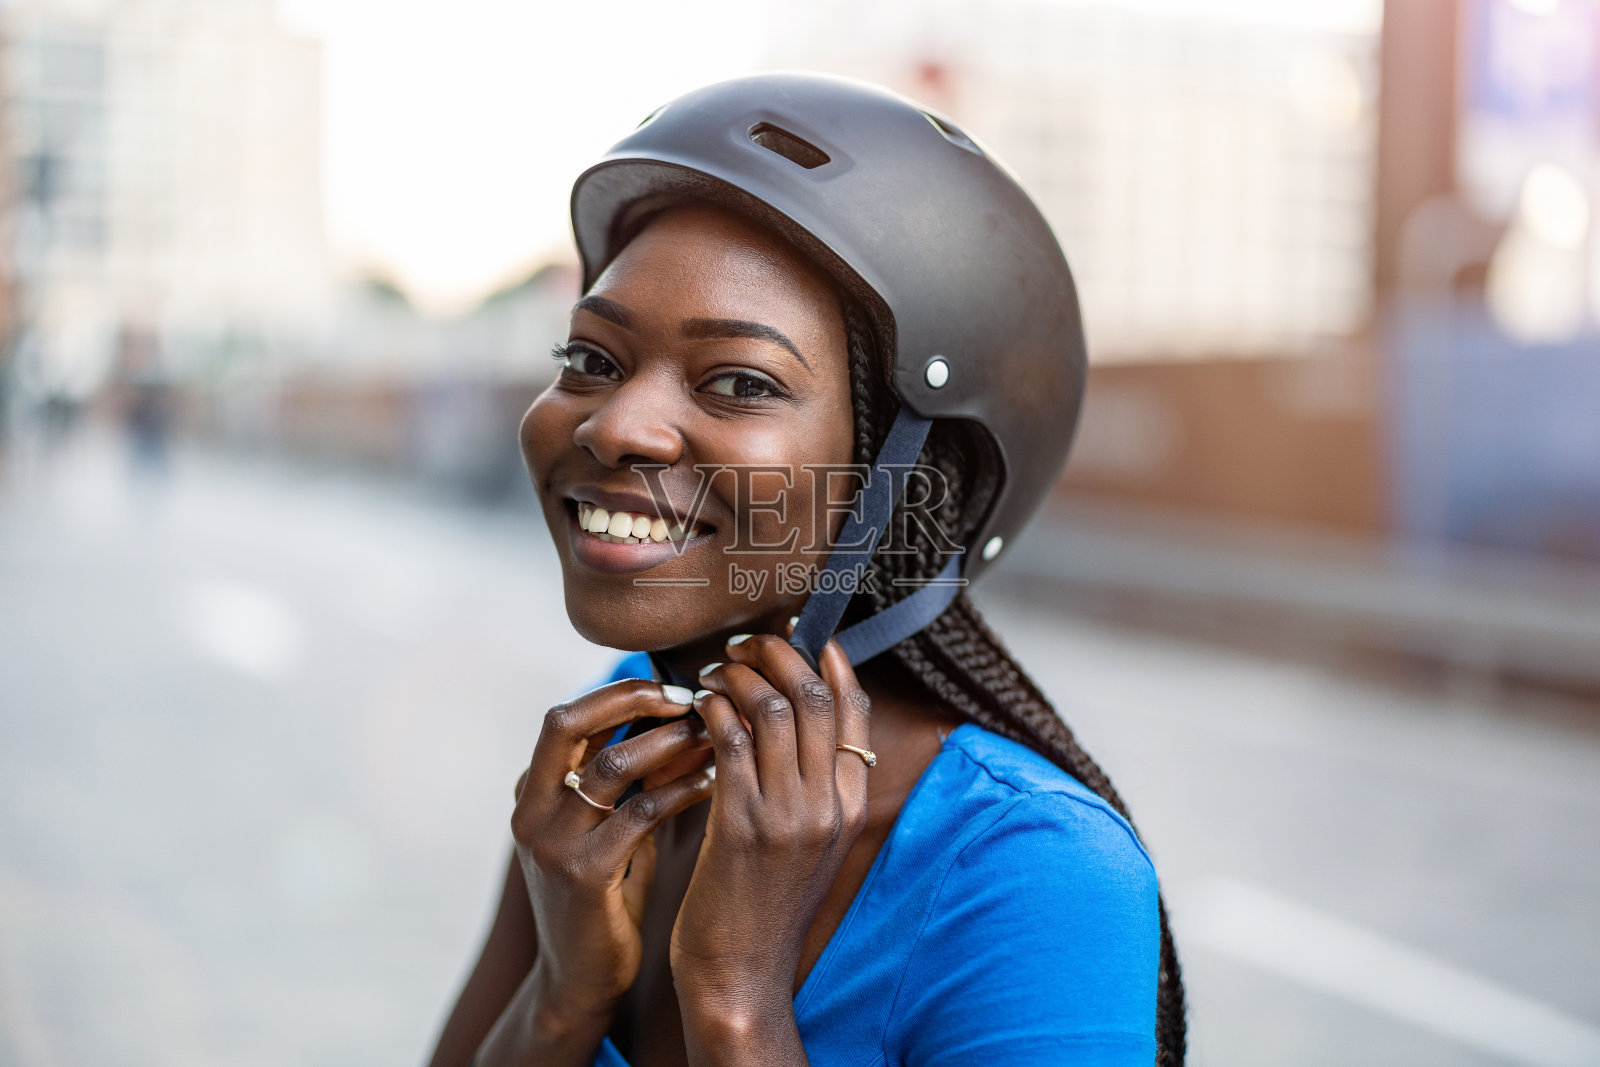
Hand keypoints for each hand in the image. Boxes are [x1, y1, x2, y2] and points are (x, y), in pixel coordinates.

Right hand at [509, 678, 716, 1019]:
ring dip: (670, 742)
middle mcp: (530, 811)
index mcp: (530, 793)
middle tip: (690, 697)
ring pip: (612, 765)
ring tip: (715, 734)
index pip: (567, 718)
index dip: (621, 694)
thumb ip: (625, 780)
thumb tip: (684, 718)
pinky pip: (641, 814)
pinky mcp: (585, 876)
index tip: (676, 690)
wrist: (581, 980)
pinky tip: (716, 783)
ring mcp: (552, 844)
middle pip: (568, 724)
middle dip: (632, 699)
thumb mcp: (604, 828)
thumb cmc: (605, 896)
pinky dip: (682, 790)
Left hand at [670, 634, 871, 1015]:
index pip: (854, 710)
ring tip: (713, 672)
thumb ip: (811, 786)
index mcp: (851, 806)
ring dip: (739, 676)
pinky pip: (730, 742)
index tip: (799, 635)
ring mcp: (789, 816)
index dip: (828, 661)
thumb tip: (790, 719)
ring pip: (774, 709)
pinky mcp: (742, 827)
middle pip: (815, 697)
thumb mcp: (809, 843)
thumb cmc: (764, 905)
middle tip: (746, 645)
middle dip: (779, 655)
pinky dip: (712, 710)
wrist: (742, 975)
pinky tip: (696, 705)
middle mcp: (829, 805)